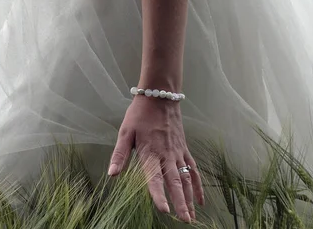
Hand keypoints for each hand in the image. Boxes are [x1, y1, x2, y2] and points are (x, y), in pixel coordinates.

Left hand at [108, 95, 204, 222]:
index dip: (158, 194)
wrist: (160, 96)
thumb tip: (112, 174)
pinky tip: (199, 199)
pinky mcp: (184, 149)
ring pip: (186, 178)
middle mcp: (166, 154)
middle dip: (180, 202)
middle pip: (175, 181)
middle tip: (184, 220)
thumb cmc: (140, 114)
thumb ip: (120, 154)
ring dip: (189, 198)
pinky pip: (193, 169)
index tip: (163, 209)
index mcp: (150, 152)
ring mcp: (177, 152)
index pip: (154, 177)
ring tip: (191, 216)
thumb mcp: (125, 132)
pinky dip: (197, 185)